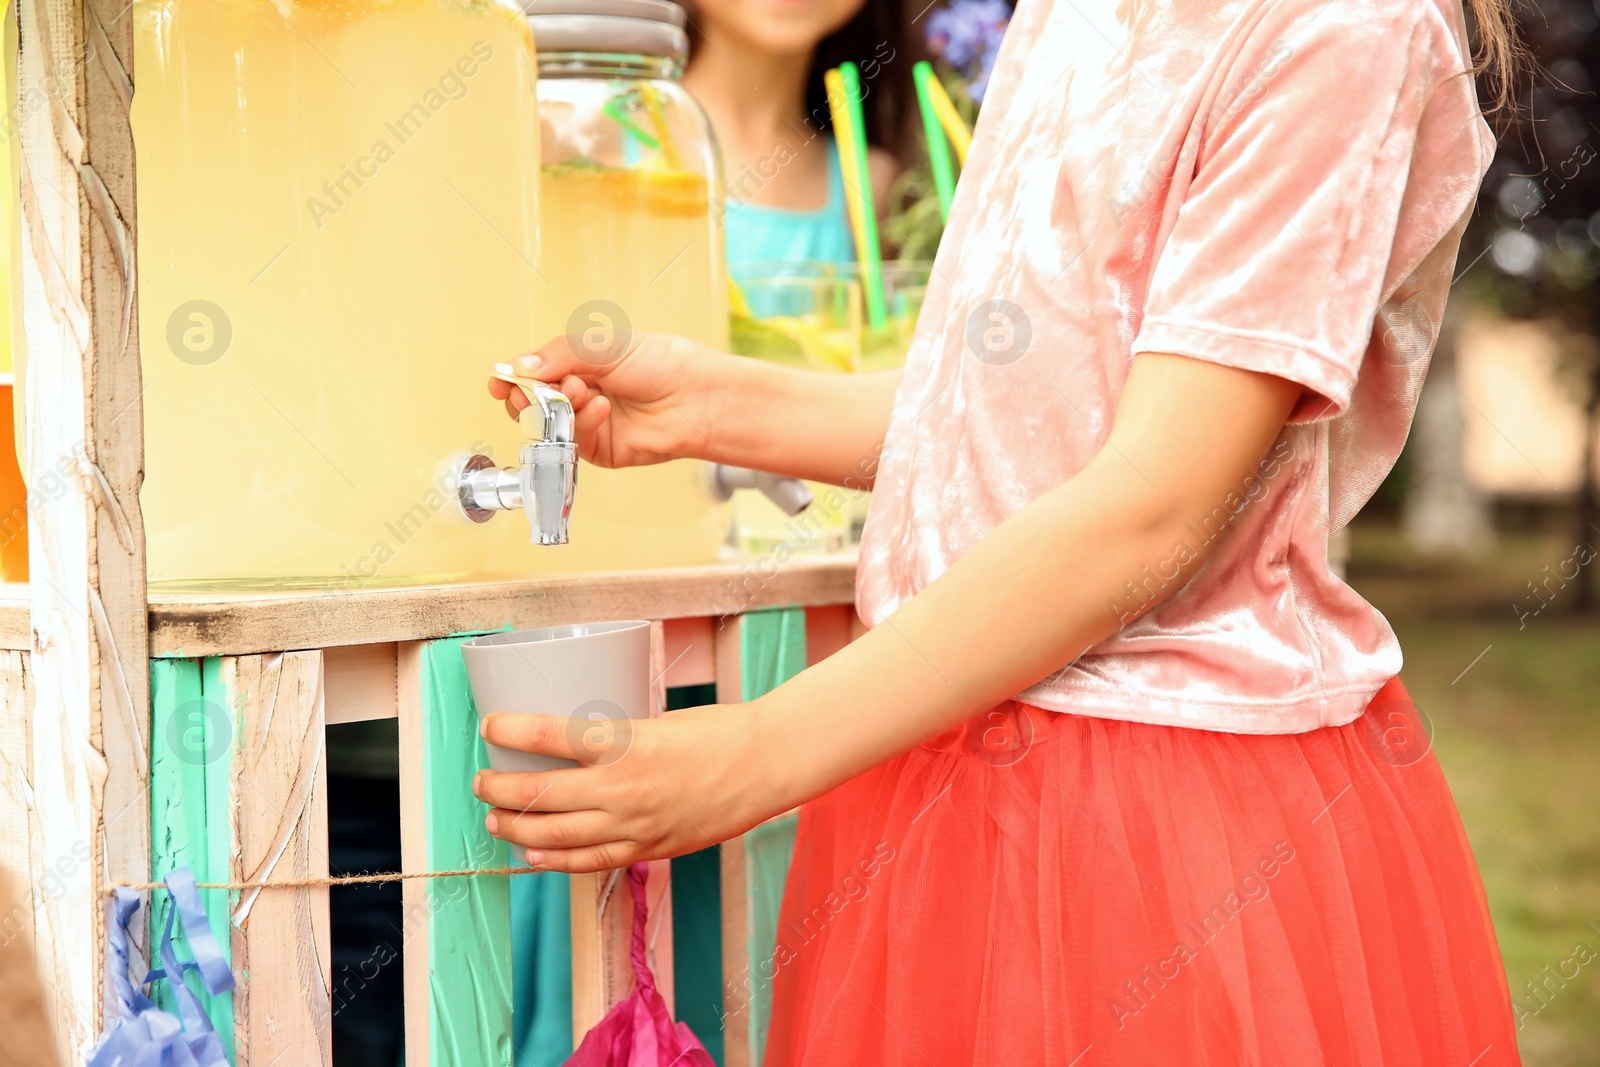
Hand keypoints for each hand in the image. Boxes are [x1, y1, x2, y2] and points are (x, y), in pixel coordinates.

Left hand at [472, 703, 786, 872]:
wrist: (765, 766)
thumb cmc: (717, 732)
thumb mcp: (657, 720)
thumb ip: (616, 740)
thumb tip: (577, 748)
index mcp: (623, 742)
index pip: (547, 734)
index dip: (509, 730)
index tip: (490, 725)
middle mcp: (621, 787)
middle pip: (539, 794)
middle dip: (499, 790)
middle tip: (482, 782)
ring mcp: (634, 824)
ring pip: (555, 836)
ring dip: (516, 830)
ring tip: (495, 822)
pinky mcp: (649, 848)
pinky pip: (590, 861)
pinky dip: (556, 861)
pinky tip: (536, 857)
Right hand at [488, 332, 726, 468]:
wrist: (697, 398)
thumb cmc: (664, 364)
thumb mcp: (605, 345)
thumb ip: (560, 354)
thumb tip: (521, 367)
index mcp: (579, 364)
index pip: (533, 372)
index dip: (513, 377)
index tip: (500, 381)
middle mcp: (580, 395)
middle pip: (533, 402)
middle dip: (530, 396)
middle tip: (535, 390)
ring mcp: (588, 424)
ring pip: (550, 424)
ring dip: (559, 406)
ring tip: (580, 391)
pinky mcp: (600, 450)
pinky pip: (575, 441)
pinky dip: (584, 423)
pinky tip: (603, 408)